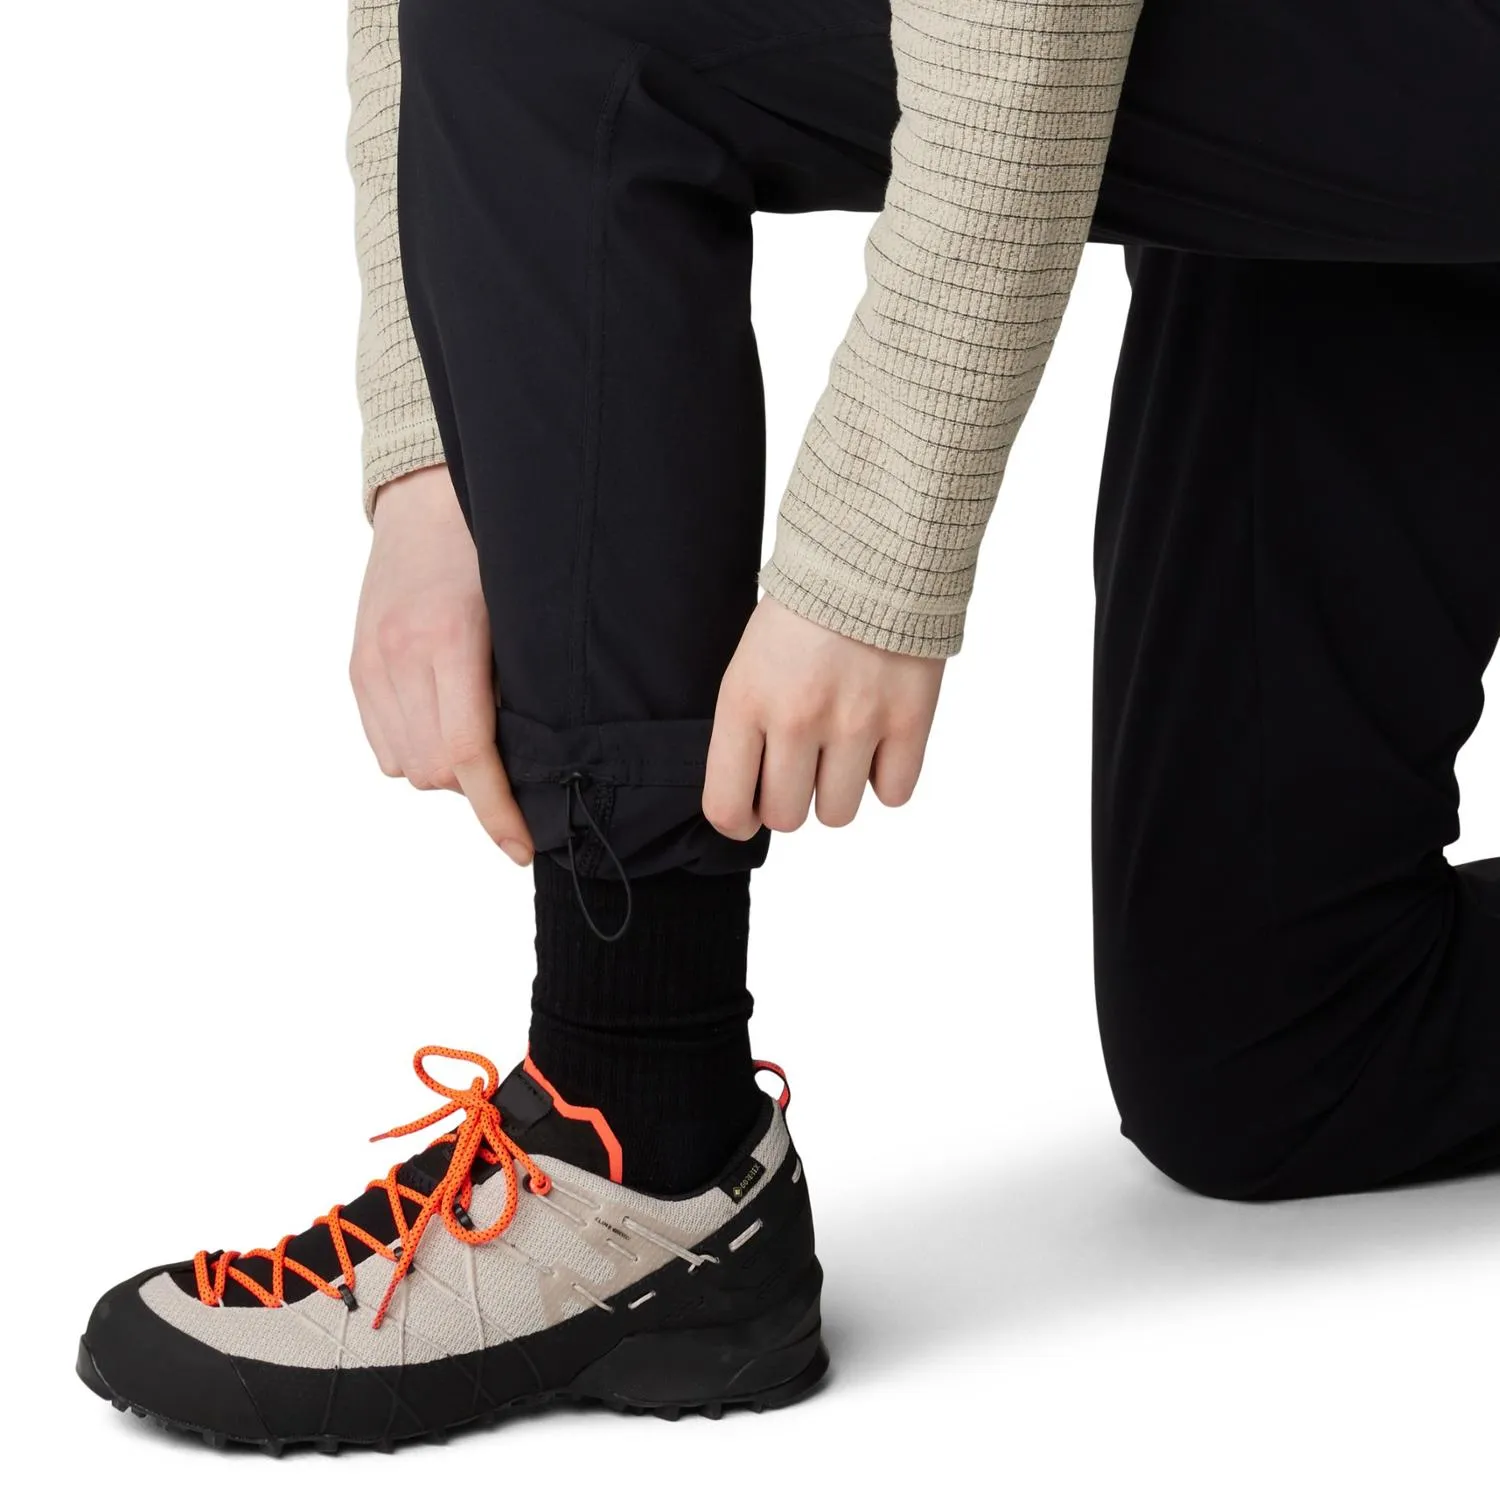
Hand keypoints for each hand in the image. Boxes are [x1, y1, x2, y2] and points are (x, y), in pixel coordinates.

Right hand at [350, 465, 532, 863]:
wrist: (427, 499)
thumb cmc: (493, 552)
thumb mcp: (524, 614)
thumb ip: (525, 686)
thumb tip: (544, 763)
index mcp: (449, 640)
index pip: (469, 755)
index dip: (498, 812)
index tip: (521, 848)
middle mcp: (400, 656)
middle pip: (435, 771)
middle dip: (475, 786)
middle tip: (515, 763)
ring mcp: (371, 663)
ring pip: (406, 767)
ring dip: (445, 771)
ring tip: (478, 735)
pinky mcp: (356, 667)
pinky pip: (383, 747)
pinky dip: (415, 753)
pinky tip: (444, 723)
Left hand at [704, 597, 944, 839]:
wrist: (873, 556)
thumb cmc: (804, 612)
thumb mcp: (749, 663)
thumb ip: (746, 729)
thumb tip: (749, 801)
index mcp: (746, 701)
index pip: (727, 805)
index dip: (737, 819)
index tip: (748, 810)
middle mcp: (798, 718)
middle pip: (787, 817)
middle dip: (790, 801)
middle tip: (800, 767)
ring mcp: (857, 722)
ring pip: (838, 814)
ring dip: (837, 792)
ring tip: (840, 752)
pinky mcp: (909, 720)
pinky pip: (894, 793)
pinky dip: (886, 779)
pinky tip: (878, 746)